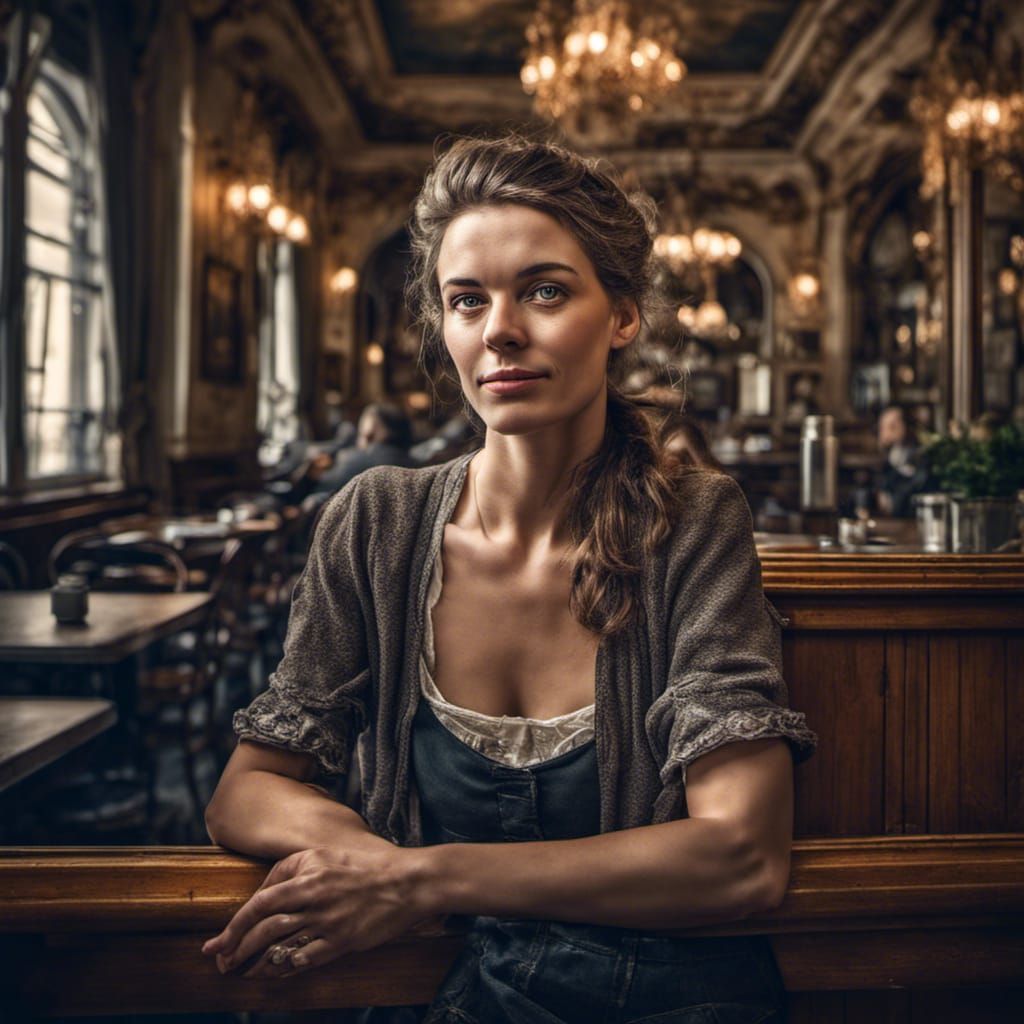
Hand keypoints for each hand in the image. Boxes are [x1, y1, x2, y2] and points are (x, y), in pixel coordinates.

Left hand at [200, 844, 441, 978]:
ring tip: (242, 972)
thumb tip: (262, 895)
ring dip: (255, 963)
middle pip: (264, 927)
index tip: (216, 943)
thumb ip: (290, 870)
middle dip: (236, 949)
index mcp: (306, 872)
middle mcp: (313, 896)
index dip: (233, 926)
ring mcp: (327, 921)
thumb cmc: (364, 866)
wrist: (406, 881)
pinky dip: (284, 969)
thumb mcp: (323, 855)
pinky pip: (304, 960)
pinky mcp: (342, 941)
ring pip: (280, 947)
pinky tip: (274, 973)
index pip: (259, 901)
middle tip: (221, 964)